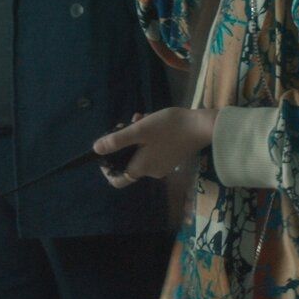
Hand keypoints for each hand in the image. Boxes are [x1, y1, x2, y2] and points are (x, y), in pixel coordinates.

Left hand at [92, 108, 216, 188]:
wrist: (202, 126)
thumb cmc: (169, 128)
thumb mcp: (139, 130)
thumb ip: (117, 141)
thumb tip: (96, 150)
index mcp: (142, 168)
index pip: (118, 180)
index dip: (107, 170)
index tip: (105, 153)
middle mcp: (152, 172)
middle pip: (128, 162)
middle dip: (123, 143)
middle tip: (125, 125)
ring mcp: (163, 165)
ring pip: (140, 153)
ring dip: (136, 136)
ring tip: (140, 118)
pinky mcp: (172, 157)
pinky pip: (152, 150)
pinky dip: (148, 137)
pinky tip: (151, 120)